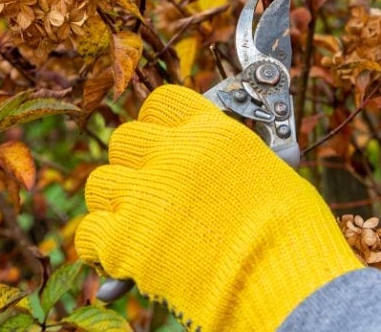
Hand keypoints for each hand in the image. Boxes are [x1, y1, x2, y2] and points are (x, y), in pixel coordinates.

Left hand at [75, 86, 361, 331]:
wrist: (281, 278)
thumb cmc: (291, 228)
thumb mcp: (277, 175)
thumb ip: (253, 160)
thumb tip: (278, 157)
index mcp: (210, 131)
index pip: (162, 102)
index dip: (160, 123)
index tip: (165, 142)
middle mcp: (172, 153)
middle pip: (125, 139)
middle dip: (135, 163)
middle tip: (154, 191)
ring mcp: (144, 195)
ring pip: (101, 183)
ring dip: (116, 203)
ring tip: (139, 225)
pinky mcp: (124, 240)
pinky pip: (89, 233)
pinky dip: (102, 247)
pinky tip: (124, 256)